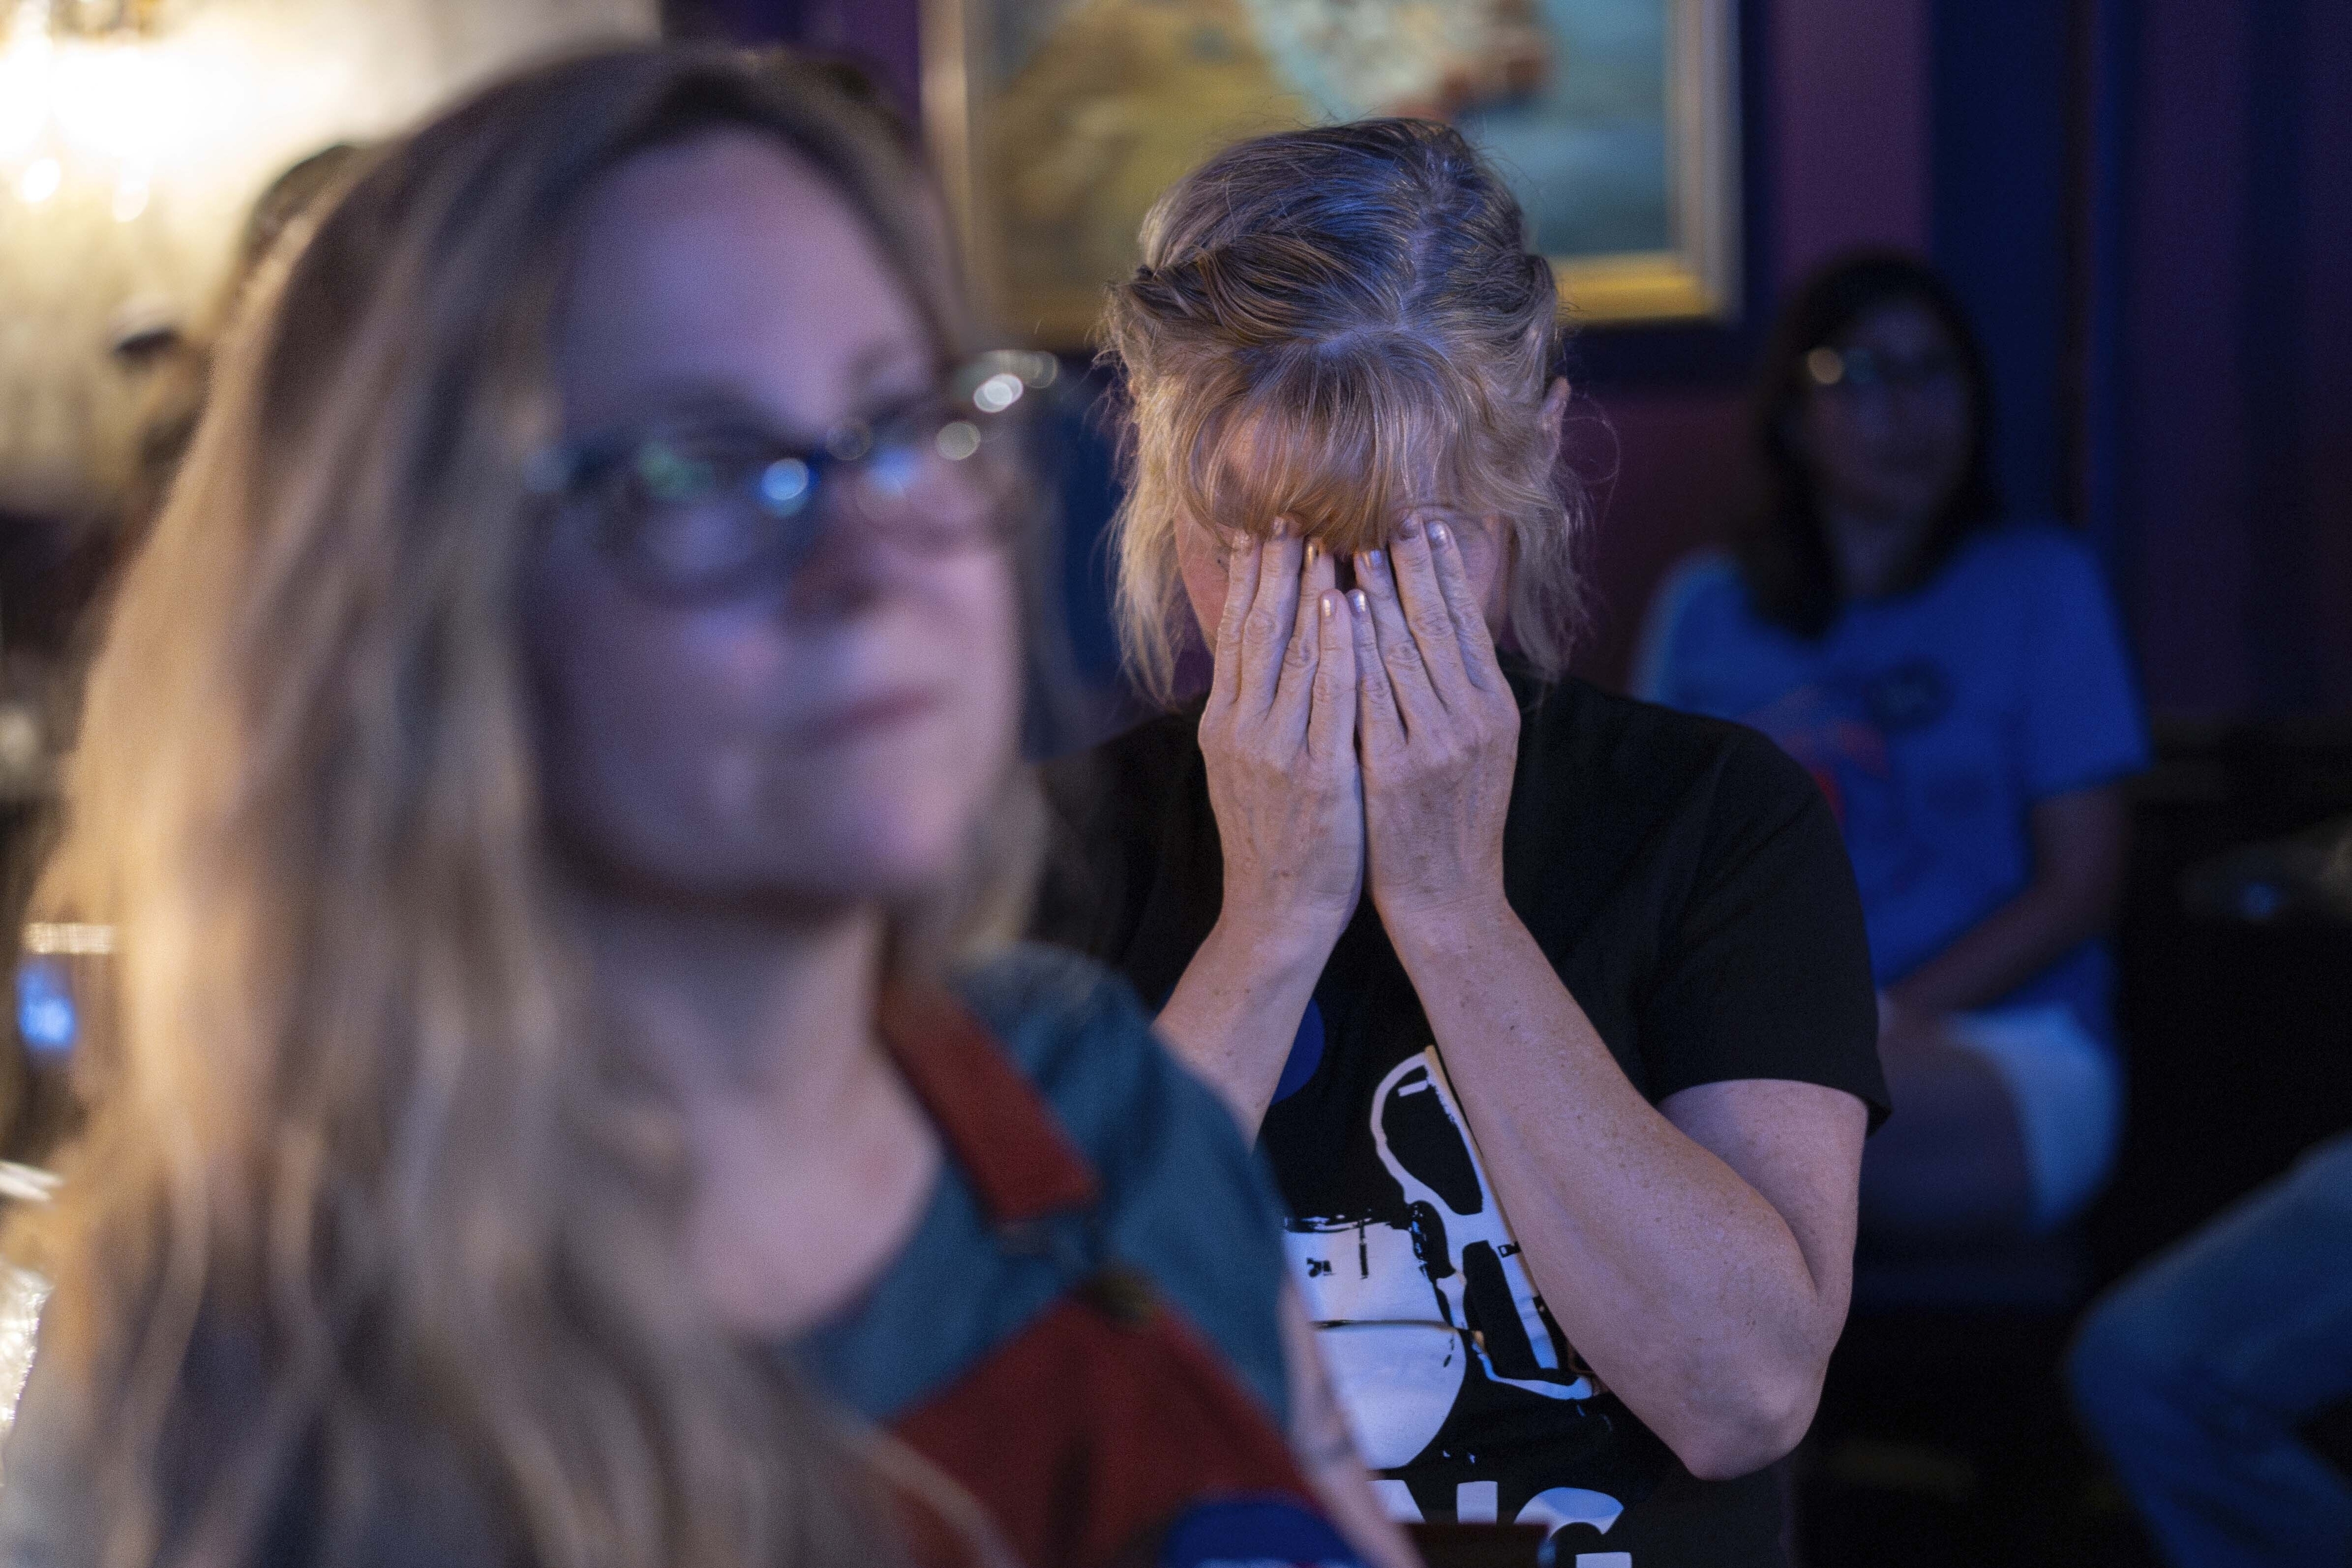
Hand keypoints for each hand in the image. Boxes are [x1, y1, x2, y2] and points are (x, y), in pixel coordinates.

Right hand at [1198, 523, 1363, 956]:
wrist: (1275, 913)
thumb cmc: (1276, 839)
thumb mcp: (1247, 769)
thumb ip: (1254, 712)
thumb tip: (1263, 656)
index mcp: (1225, 724)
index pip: (1237, 634)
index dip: (1250, 578)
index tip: (1263, 529)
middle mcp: (1242, 728)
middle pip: (1258, 630)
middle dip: (1275, 568)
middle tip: (1291, 512)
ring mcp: (1276, 751)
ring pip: (1292, 653)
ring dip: (1308, 591)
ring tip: (1323, 539)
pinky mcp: (1316, 775)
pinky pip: (1330, 698)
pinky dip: (1337, 647)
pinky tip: (1348, 606)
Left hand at [1349, 511, 1519, 932]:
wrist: (1448, 899)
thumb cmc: (1453, 820)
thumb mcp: (1480, 749)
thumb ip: (1465, 691)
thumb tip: (1449, 626)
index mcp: (1495, 709)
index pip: (1467, 622)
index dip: (1445, 570)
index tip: (1425, 523)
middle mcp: (1472, 719)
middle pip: (1436, 624)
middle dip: (1412, 566)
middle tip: (1389, 514)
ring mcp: (1434, 743)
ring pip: (1401, 650)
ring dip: (1377, 593)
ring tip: (1354, 547)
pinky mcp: (1394, 769)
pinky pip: (1367, 695)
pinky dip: (1352, 647)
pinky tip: (1336, 610)